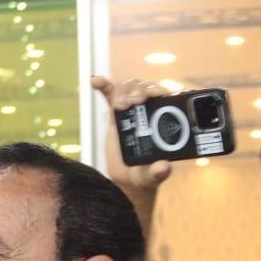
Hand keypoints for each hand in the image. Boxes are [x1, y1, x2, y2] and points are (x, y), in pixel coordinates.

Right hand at [91, 76, 172, 193]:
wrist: (126, 179)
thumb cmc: (144, 176)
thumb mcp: (152, 176)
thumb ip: (158, 173)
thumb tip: (164, 167)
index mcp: (163, 121)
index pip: (165, 97)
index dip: (158, 91)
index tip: (150, 96)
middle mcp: (149, 112)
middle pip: (146, 88)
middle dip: (139, 90)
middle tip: (133, 103)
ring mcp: (131, 110)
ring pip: (129, 88)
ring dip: (123, 90)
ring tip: (119, 105)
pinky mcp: (115, 112)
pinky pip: (109, 93)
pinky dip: (103, 84)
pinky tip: (95, 81)